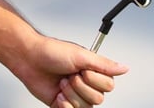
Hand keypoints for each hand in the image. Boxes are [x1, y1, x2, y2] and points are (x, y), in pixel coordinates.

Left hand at [11, 35, 128, 106]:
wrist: (29, 59)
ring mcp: (75, 95)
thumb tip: (124, 68)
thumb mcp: (81, 55)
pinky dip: (65, 105)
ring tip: (62, 83)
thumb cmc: (52, 52)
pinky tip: (59, 95)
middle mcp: (86, 83)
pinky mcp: (64, 105)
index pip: (108, 85)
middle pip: (98, 98)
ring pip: (85, 106)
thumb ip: (104, 64)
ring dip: (72, 95)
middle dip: (80, 87)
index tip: (82, 70)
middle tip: (70, 76)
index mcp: (94, 70)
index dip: (94, 80)